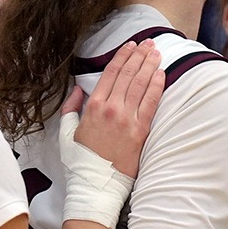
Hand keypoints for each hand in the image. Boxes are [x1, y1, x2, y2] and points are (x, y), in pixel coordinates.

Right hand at [65, 42, 164, 178]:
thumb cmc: (80, 161)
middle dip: (139, 56)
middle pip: (128, 75)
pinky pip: (151, 103)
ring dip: (149, 65)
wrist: (95, 185)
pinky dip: (156, 86)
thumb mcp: (66, 132)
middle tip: (149, 43)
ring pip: (140, 85)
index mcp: (93, 107)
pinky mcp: (140, 131)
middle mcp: (111, 109)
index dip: (122, 56)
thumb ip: (71, 107)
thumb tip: (78, 89)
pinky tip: (161, 74)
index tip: (131, 46)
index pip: (111, 73)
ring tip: (156, 52)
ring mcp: (127, 119)